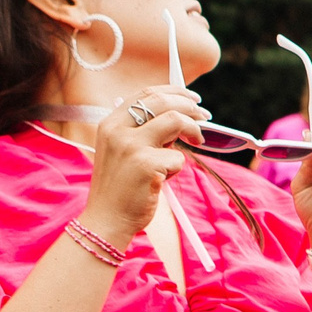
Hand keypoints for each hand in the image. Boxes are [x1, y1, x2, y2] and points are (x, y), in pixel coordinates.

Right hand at [78, 87, 205, 243]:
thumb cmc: (120, 187)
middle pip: (163, 102)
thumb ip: (142, 131)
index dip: (174, 92)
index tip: (193, 99)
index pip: (145, 93)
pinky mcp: (146, 165)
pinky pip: (178, 158)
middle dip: (190, 107)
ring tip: (194, 143)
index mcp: (110, 124)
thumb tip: (180, 116)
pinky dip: (177, 168)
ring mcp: (131, 146)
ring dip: (192, 132)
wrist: (106, 219)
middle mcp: (118, 130)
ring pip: (176, 122)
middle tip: (205, 117)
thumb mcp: (121, 151)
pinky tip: (162, 179)